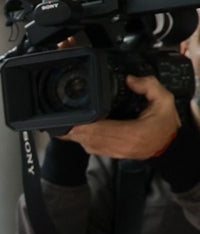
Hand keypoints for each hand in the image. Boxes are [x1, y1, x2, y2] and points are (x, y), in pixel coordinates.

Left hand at [63, 75, 180, 158]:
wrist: (170, 143)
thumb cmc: (165, 124)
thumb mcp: (164, 100)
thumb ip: (149, 86)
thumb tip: (131, 79)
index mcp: (133, 133)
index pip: (100, 130)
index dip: (83, 124)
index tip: (72, 116)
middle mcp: (123, 145)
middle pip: (89, 138)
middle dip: (74, 128)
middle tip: (62, 118)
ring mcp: (117, 152)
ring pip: (88, 145)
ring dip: (75, 135)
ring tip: (65, 123)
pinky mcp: (114, 154)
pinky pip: (93, 149)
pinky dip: (82, 140)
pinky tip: (76, 131)